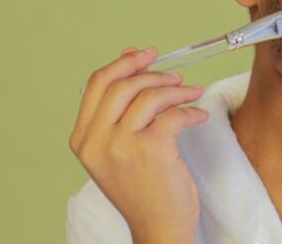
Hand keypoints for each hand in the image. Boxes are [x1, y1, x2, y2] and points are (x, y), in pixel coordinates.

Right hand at [69, 47, 208, 243]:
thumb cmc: (143, 187)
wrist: (157, 226)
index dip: (124, 63)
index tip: (146, 54)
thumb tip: (130, 56)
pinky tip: (198, 116)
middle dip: (153, 73)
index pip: (97, 83)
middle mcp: (96, 141)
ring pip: (150, 96)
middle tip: (176, 77)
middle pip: (122, 84)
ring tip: (191, 93)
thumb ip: (120, 106)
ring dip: (176, 90)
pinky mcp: (151, 150)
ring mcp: (121, 146)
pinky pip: (174, 114)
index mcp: (83, 138)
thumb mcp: (119, 147)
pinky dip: (191, 110)